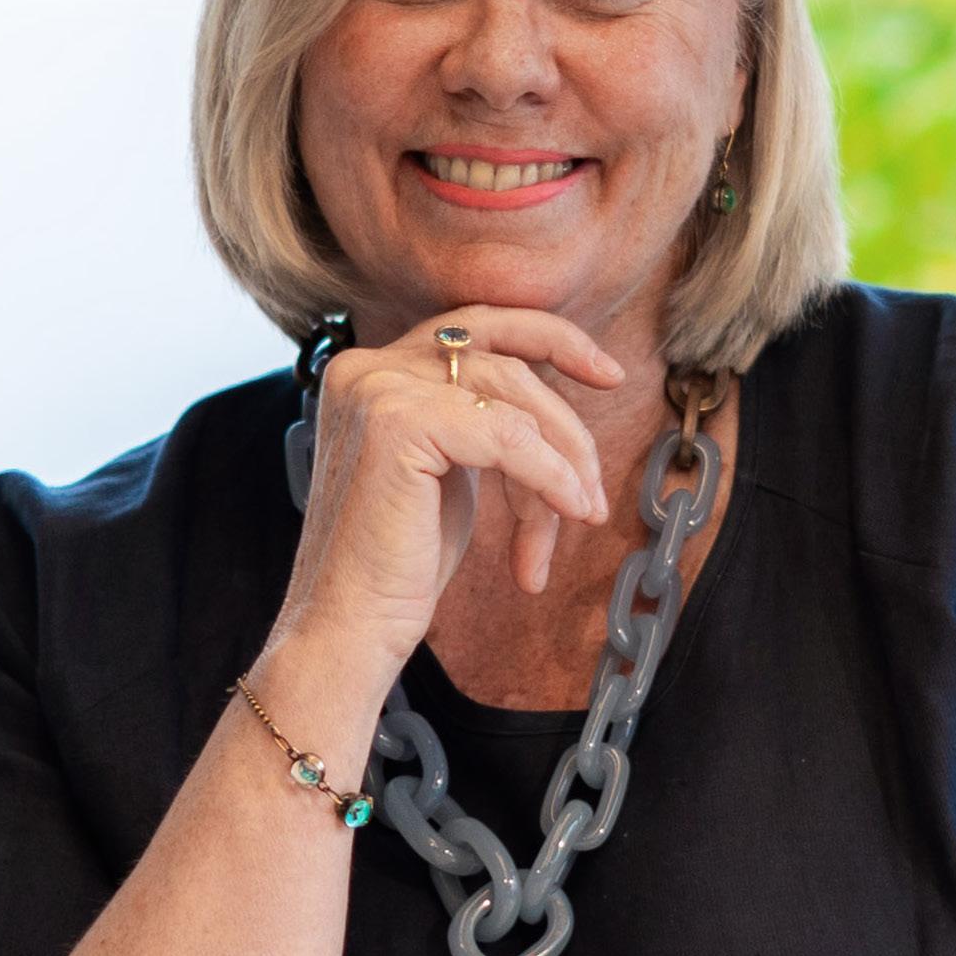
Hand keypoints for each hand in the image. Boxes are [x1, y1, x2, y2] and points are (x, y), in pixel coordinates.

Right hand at [274, 305, 622, 678]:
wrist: (349, 628)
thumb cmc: (398, 567)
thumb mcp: (448, 474)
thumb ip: (481, 424)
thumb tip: (555, 406)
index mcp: (372, 372)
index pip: (476, 327)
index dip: (549, 339)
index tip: (607, 373)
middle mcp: (366, 367)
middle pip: (502, 355)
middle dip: (565, 415)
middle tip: (599, 475)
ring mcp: (377, 388)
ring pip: (512, 394)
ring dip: (563, 458)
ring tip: (580, 513)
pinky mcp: (397, 423)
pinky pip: (508, 436)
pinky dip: (550, 475)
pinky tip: (567, 512)